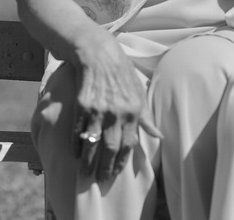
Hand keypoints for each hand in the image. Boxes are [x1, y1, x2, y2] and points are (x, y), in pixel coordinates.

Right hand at [72, 42, 162, 184]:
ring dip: (88, 160)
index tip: (116, 173)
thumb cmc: (121, 73)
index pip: (128, 144)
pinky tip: (74, 153)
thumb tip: (159, 136)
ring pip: (93, 142)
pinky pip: (78, 130)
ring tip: (85, 173)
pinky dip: (75, 144)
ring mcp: (98, 110)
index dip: (121, 161)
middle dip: (105, 167)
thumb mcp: (138, 92)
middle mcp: (117, 113)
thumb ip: (146, 116)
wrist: (98, 54)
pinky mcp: (82, 105)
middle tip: (100, 180)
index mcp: (133, 111)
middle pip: (110, 147)